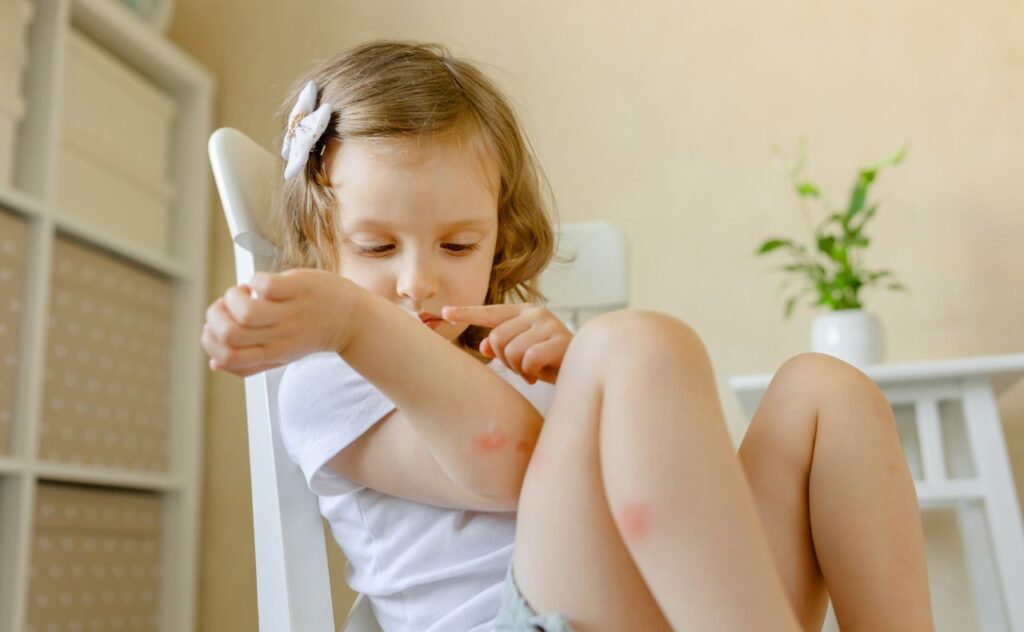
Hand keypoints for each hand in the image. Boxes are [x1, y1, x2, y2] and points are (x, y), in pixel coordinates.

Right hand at [201, 269, 359, 376]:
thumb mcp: (282, 354)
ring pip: (244, 312)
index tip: (215, 326)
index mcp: (271, 354)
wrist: (354, 320)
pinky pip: (265, 285)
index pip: (227, 358)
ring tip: (243, 292)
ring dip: (232, 297)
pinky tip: (261, 282)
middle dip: (215, 316)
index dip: (210, 341)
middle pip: (230, 335)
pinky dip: (254, 280)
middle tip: (226, 305)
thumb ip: (250, 362)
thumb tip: (214, 365)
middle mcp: (279, 337)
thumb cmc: (312, 332)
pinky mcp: (298, 289)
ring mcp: (290, 313)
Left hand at [441, 303, 571, 384]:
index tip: (444, 313)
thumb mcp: (524, 352)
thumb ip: (503, 346)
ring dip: (518, 368)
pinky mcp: (559, 339)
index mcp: (524, 313)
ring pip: (511, 350)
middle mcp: (535, 313)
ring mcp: (548, 324)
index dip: (466, 313)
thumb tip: (482, 347)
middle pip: (496, 339)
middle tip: (520, 367)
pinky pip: (528, 359)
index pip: (490, 312)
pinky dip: (530, 371)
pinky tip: (541, 374)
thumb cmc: (551, 361)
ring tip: (532, 370)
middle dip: (504, 360)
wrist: (587, 368)